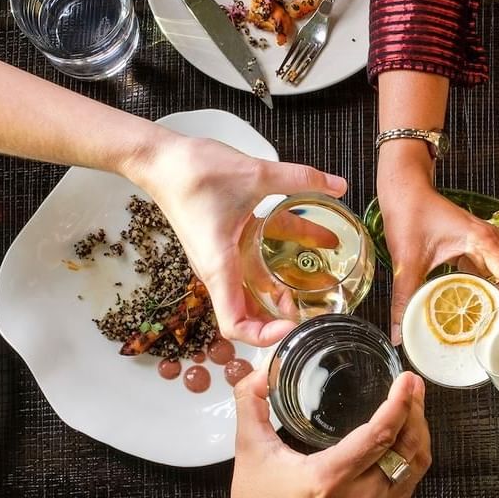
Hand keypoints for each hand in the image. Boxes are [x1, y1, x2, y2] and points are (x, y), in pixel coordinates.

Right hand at [133, 134, 347, 345]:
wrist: (161, 160)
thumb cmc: (189, 174)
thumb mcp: (254, 174)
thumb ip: (299, 178)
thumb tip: (337, 185)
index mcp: (220, 266)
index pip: (235, 325)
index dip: (264, 336)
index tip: (293, 326)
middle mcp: (218, 269)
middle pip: (247, 314)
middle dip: (279, 318)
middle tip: (312, 310)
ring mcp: (221, 258)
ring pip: (253, 289)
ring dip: (282, 292)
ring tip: (316, 285)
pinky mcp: (225, 243)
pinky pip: (253, 261)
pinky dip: (278, 261)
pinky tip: (308, 244)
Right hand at [205, 371, 431, 497]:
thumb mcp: (249, 454)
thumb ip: (250, 406)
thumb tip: (258, 371)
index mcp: (329, 479)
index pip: (380, 435)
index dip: (400, 403)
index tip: (405, 379)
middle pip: (408, 448)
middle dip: (416, 411)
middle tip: (412, 385)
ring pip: (416, 468)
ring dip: (418, 434)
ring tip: (412, 407)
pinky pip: (409, 486)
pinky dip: (410, 460)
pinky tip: (403, 442)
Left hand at [378, 147, 498, 342]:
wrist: (403, 189)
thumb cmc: (410, 212)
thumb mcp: (407, 262)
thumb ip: (404, 299)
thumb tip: (399, 334)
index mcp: (482, 240)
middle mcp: (488, 241)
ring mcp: (481, 244)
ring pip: (498, 277)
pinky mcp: (471, 248)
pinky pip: (484, 273)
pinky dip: (483, 290)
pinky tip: (480, 310)